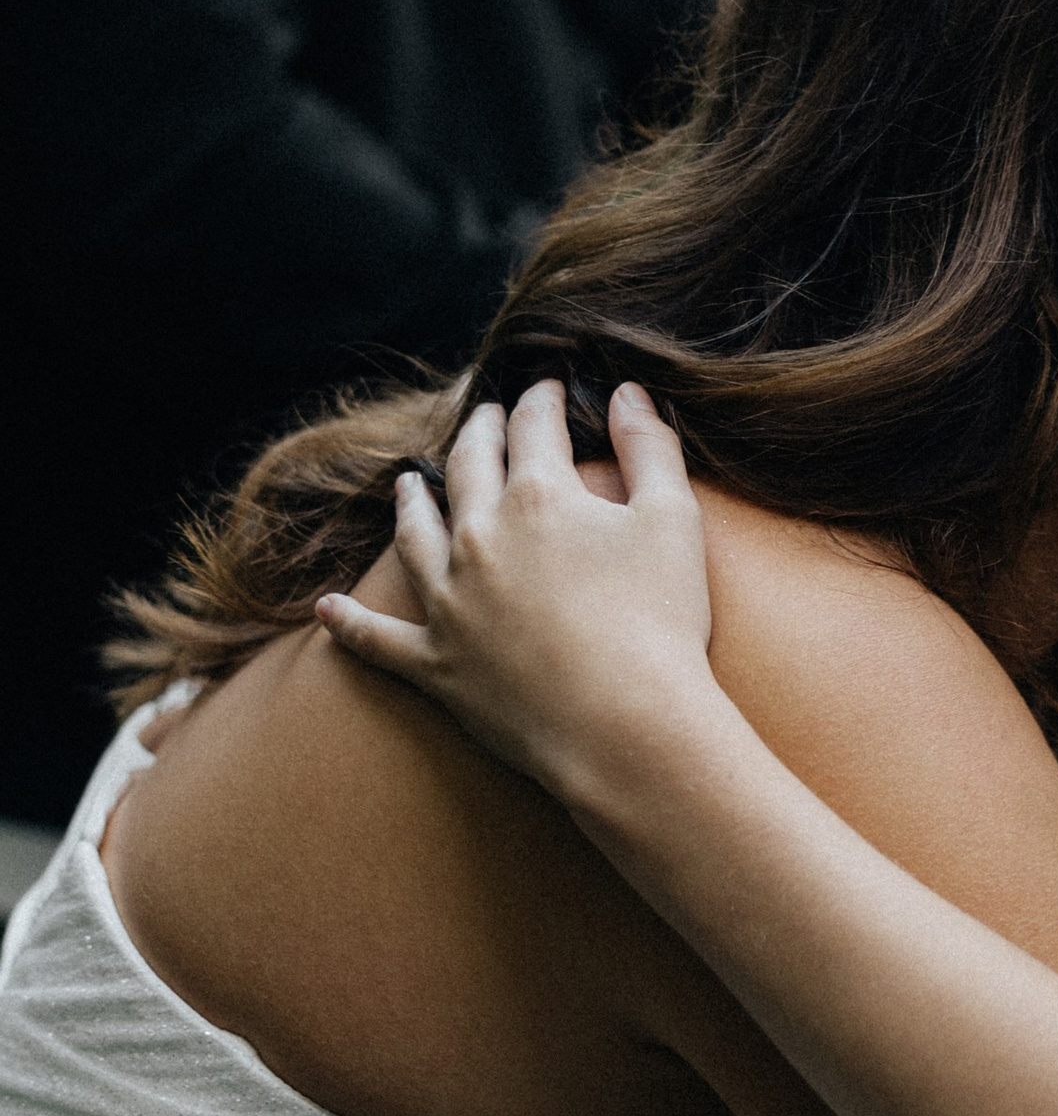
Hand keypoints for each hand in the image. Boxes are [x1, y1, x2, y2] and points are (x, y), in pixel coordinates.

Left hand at [316, 382, 714, 803]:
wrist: (623, 726)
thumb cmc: (661, 622)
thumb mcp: (673, 519)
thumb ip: (651, 447)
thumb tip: (626, 393)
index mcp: (538, 496)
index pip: (533, 427)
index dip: (541, 401)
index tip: (548, 389)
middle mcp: (479, 538)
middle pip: (467, 467)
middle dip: (478, 434)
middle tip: (485, 418)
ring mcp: (447, 601)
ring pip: (415, 537)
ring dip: (411, 506)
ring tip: (408, 486)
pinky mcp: (434, 663)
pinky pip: (377, 637)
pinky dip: (350, 622)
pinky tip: (326, 608)